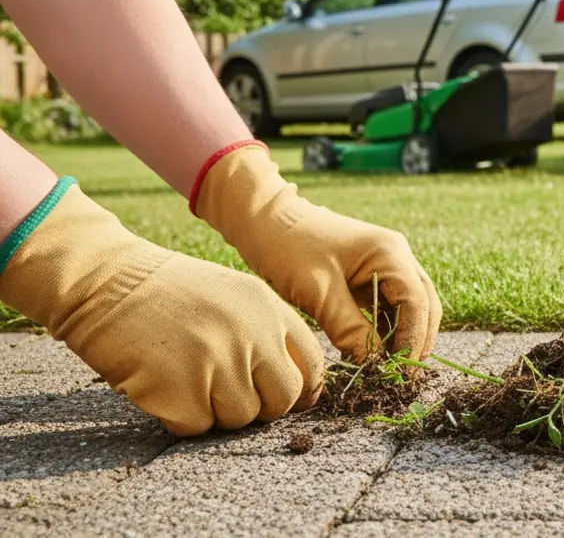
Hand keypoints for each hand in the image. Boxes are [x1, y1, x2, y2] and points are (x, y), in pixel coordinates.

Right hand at [0, 179, 323, 436]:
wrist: (107, 282)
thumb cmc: (168, 294)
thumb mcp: (234, 296)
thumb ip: (268, 332)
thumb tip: (300, 386)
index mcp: (269, 309)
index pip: (312, 364)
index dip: (302, 389)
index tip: (285, 398)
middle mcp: (252, 335)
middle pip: (283, 399)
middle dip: (261, 407)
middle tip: (228, 394)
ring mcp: (219, 363)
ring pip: (241, 418)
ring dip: (216, 411)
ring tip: (188, 380)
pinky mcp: (182, 390)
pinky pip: (197, 426)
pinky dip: (180, 417)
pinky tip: (163, 386)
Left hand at [193, 143, 440, 363]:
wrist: (265, 221)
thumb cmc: (289, 249)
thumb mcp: (318, 292)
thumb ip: (349, 328)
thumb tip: (371, 362)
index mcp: (390, 253)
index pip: (416, 303)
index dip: (414, 339)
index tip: (402, 371)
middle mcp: (397, 256)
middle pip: (424, 304)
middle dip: (417, 339)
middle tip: (404, 375)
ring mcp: (386, 263)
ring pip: (411, 306)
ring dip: (405, 335)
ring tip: (392, 367)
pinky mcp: (371, 274)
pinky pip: (390, 304)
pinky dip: (389, 327)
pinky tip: (378, 349)